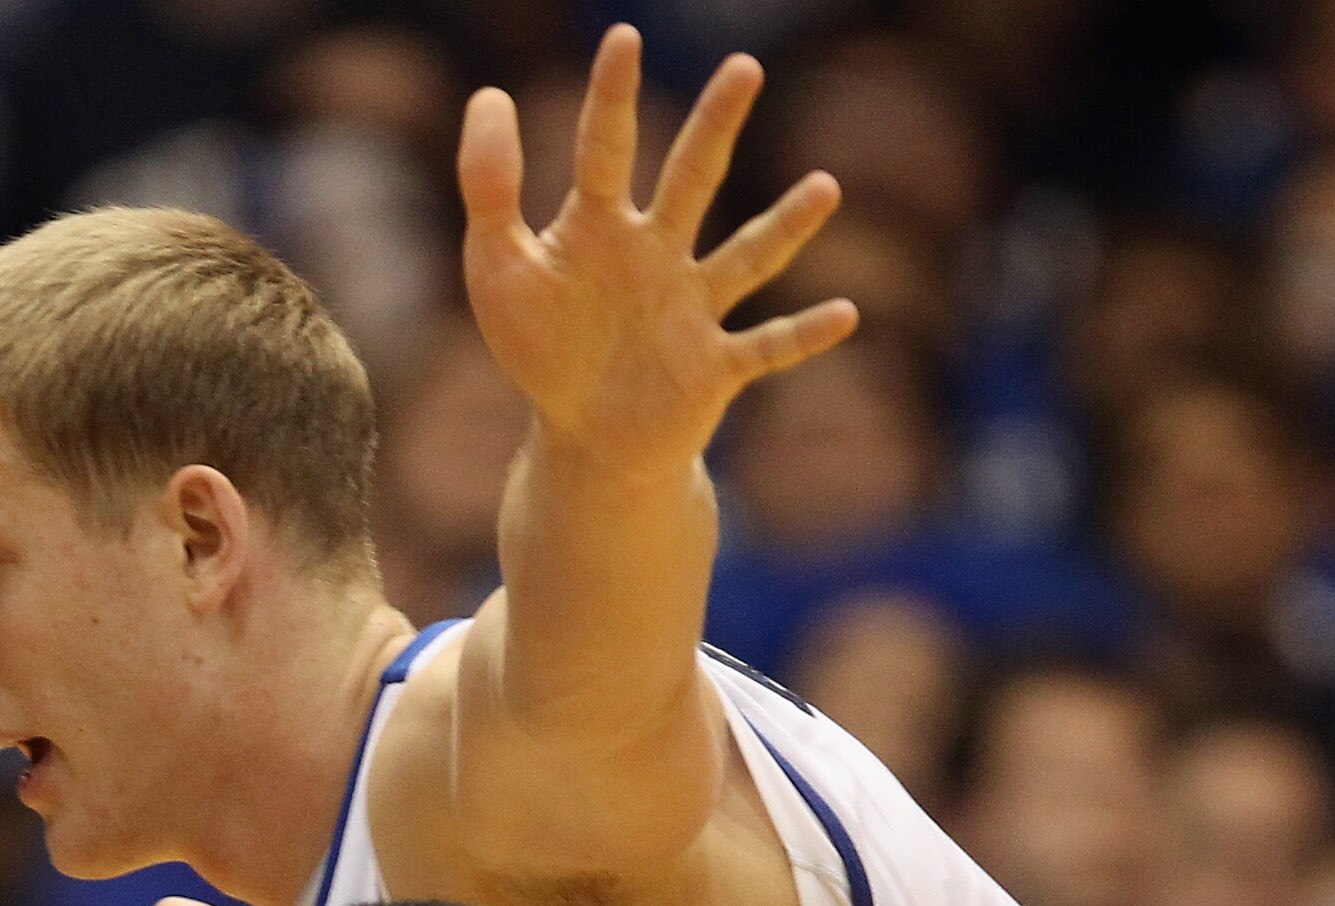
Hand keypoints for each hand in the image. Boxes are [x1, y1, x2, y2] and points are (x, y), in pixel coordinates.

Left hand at [459, 28, 853, 475]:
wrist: (588, 437)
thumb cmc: (544, 347)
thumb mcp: (497, 268)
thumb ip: (488, 188)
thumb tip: (490, 94)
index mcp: (600, 228)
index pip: (605, 149)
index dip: (611, 95)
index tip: (622, 35)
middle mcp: (657, 254)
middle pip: (691, 179)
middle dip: (714, 126)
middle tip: (743, 67)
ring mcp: (692, 309)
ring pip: (745, 258)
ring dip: (785, 227)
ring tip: (825, 187)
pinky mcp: (714, 368)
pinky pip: (767, 347)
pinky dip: (803, 336)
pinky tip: (846, 314)